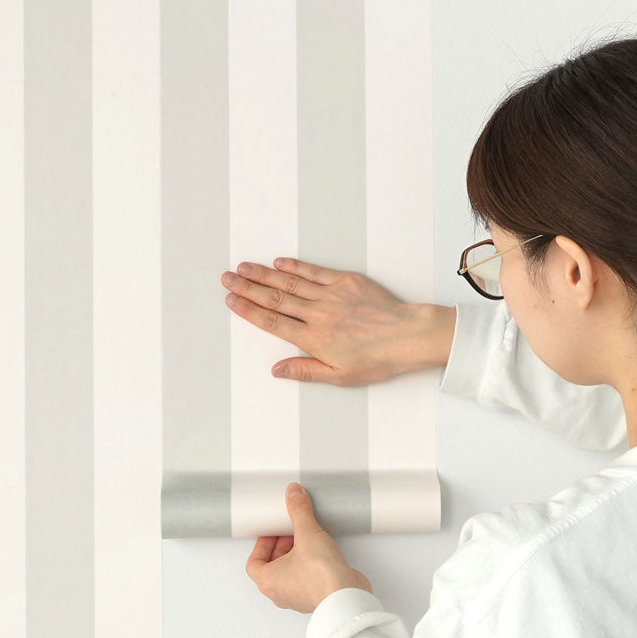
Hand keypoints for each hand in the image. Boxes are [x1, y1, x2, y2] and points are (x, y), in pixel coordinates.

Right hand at [221, 257, 424, 386]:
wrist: (409, 336)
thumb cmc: (378, 359)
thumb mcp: (340, 375)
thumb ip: (305, 371)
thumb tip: (277, 370)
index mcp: (314, 339)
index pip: (273, 322)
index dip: (249, 311)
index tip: (231, 301)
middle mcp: (318, 314)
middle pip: (275, 299)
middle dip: (247, 288)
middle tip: (227, 279)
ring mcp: (332, 295)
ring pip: (290, 283)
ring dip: (264, 274)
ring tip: (243, 267)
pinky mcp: (347, 281)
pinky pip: (315, 272)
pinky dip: (295, 266)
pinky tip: (279, 262)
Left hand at [246, 483, 372, 613]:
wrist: (348, 598)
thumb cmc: (321, 577)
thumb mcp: (307, 534)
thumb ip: (299, 511)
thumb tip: (294, 494)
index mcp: (268, 581)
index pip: (254, 562)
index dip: (262, 544)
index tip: (273, 531)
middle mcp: (281, 593)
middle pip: (272, 566)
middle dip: (281, 546)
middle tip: (291, 530)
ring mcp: (299, 597)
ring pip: (290, 573)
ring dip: (296, 555)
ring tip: (307, 538)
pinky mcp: (316, 597)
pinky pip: (307, 578)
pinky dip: (310, 564)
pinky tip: (321, 552)